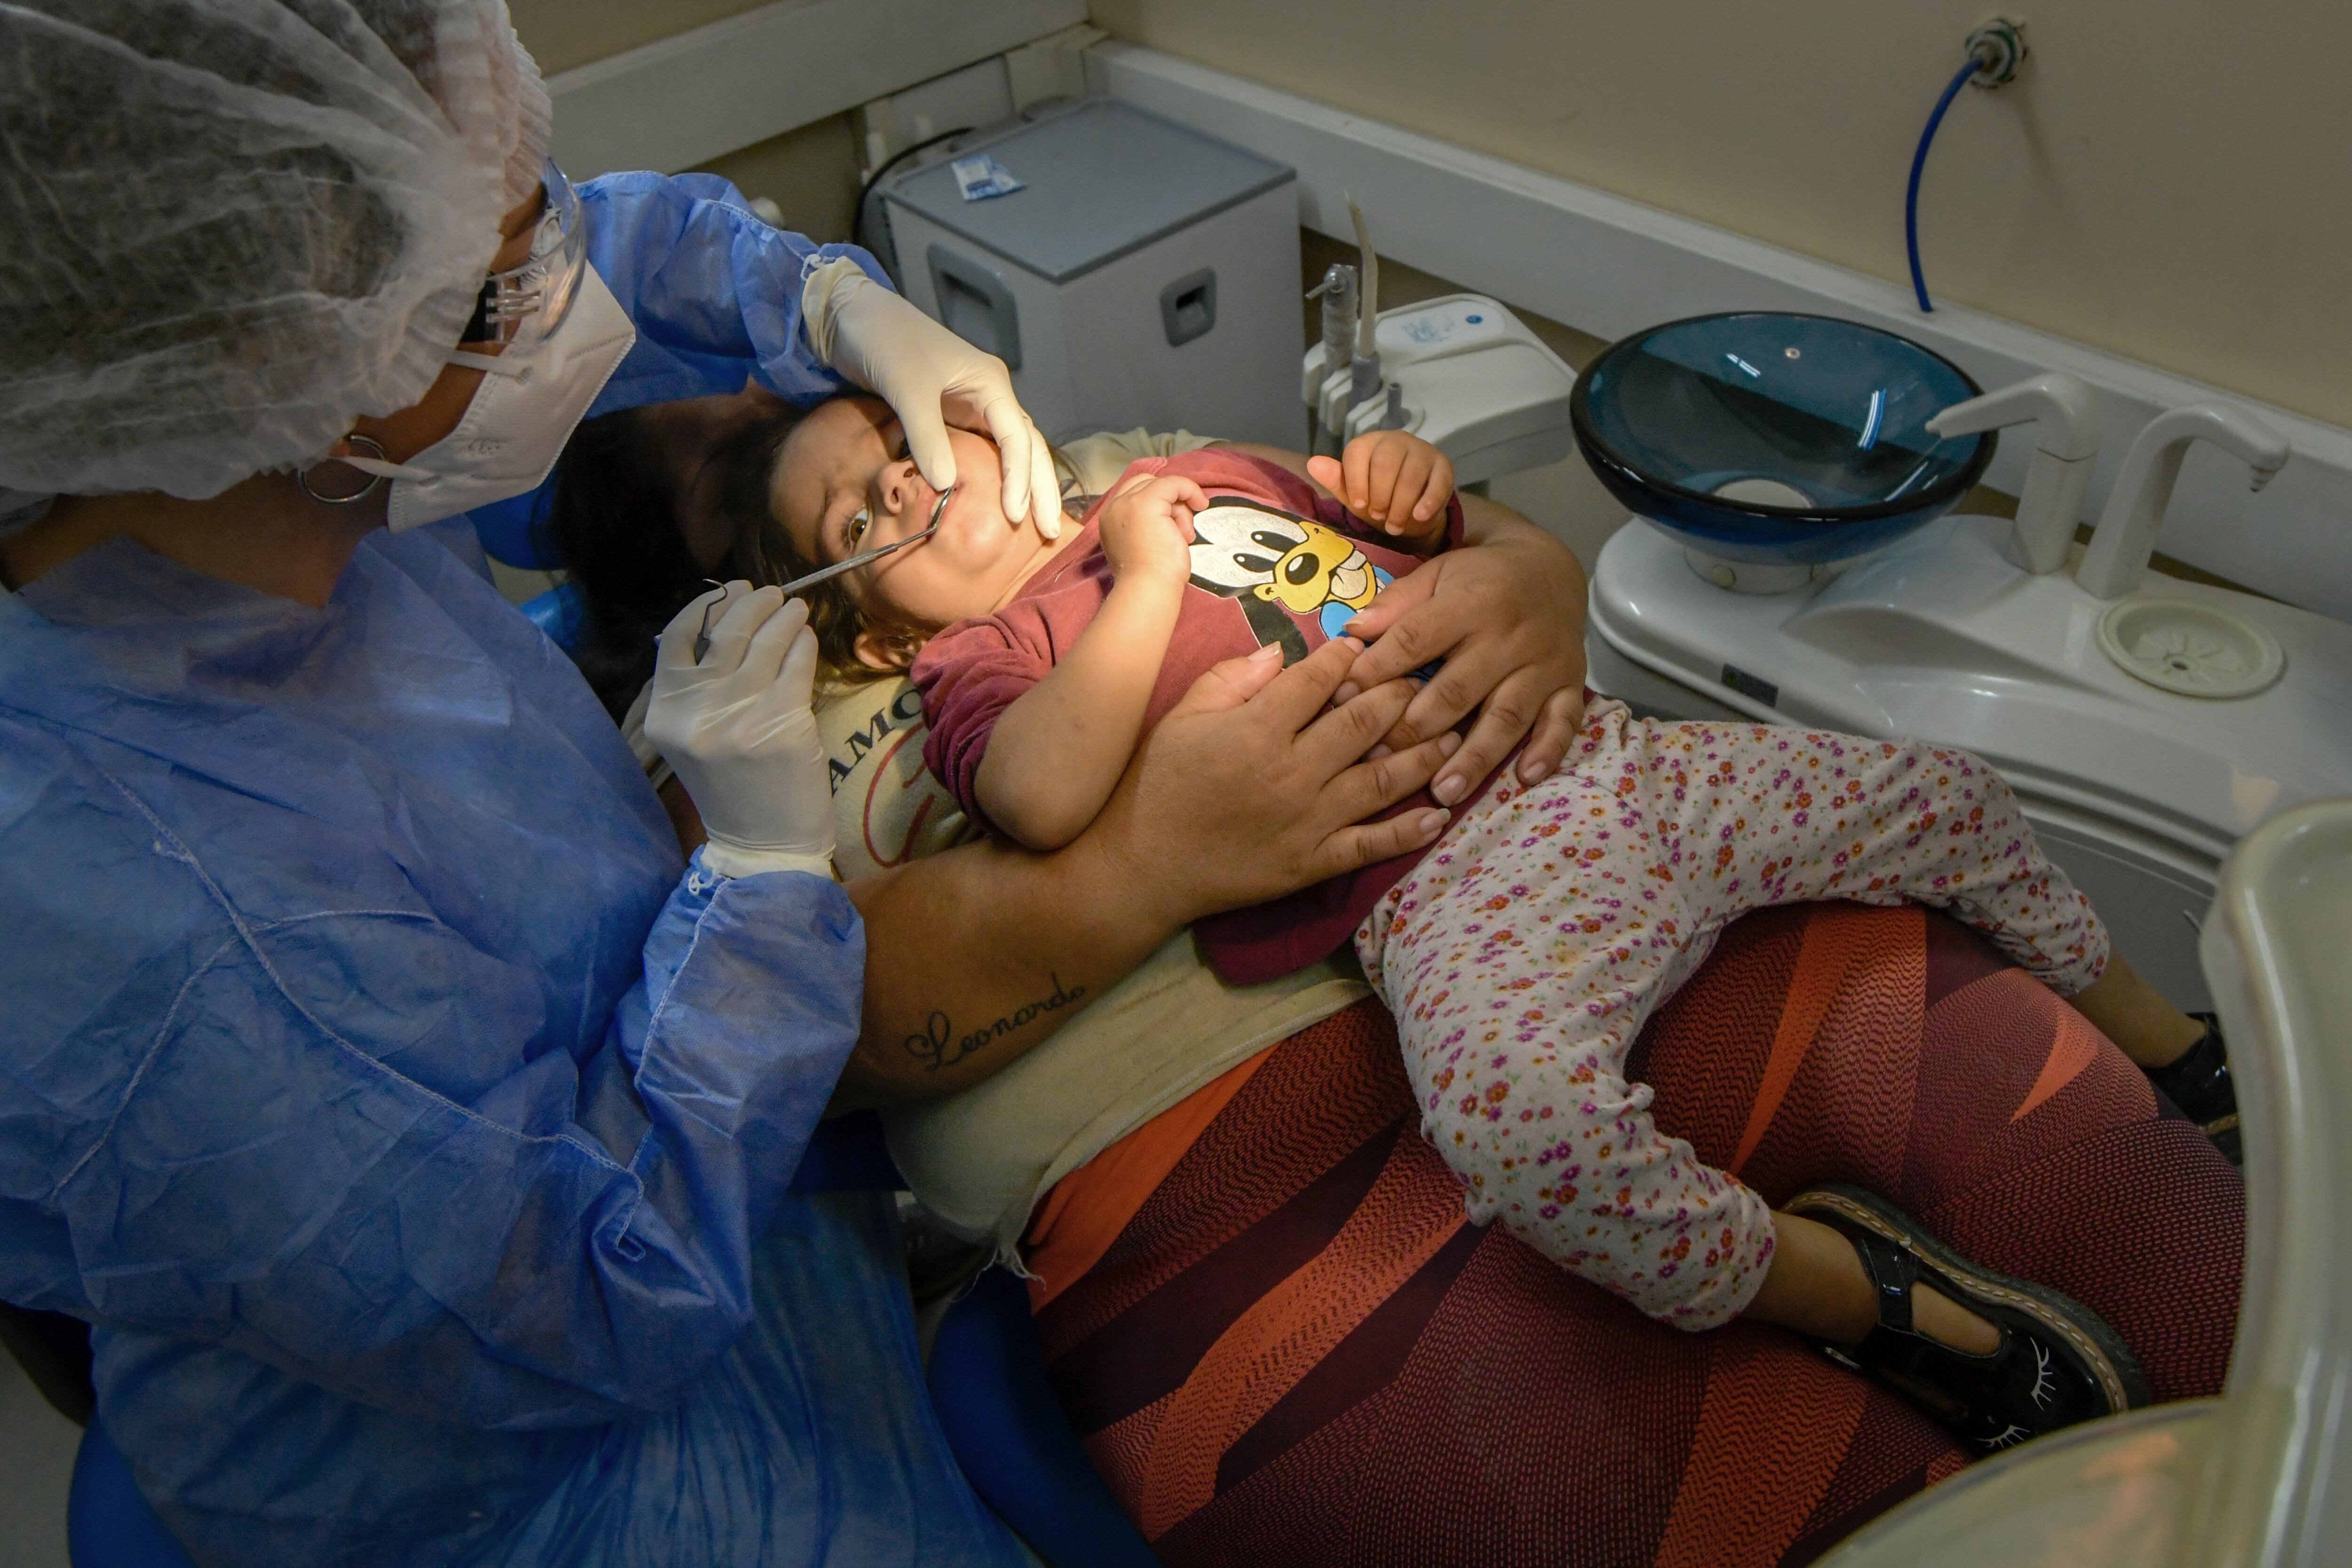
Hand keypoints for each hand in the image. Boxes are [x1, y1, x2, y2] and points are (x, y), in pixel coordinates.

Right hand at [644, 583, 833, 878]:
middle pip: (723, 632)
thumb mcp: (692, 738)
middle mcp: (695, 713)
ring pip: (764, 643)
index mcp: (663, 716)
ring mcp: (739, 716)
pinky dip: (803, 644)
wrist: (764, 845)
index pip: (674, 638)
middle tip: (771, 594)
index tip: (729, 591)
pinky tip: (806, 638)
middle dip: (752, 604)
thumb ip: (696, 688)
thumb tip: (723, 621)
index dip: (705, 606)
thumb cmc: (732, 788)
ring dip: (784, 617)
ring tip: (794, 609)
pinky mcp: (783, 722)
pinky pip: (796, 665)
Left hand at [809, 263, 1063, 539]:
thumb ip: (926, 435)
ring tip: (1034, 526)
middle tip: (1050, 532)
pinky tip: (998, 505)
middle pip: (1028, 447)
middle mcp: (990, 396)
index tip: (1014, 515)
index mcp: (989, 383)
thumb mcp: (905, 386)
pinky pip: (982, 453)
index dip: (1019, 478)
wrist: (854, 318)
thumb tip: (947, 485)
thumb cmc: (884, 340)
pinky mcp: (952, 419)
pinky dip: (995, 479)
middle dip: (1041, 488)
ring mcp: (974, 408)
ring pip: (1011, 452)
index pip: (1017, 436)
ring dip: (1024, 487)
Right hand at [1095, 637, 1461, 923]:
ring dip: (1423, 756)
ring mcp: (1307, 820)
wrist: (1142, 865)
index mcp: (1257, 728)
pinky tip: (1440, 815)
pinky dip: (1408, 832)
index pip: (1318, 680)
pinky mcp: (1311, 862)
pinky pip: (1370, 846)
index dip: (1348, 657)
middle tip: (1426, 678)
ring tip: (1457, 735)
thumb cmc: (1157, 783)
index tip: (1367, 643)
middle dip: (1400, 696)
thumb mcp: (1182, 717)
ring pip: (1380, 780)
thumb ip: (1232, 679)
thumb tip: (1282, 650)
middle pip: (1363, 723)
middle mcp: (1292, 771)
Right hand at [1096, 470, 1206, 586]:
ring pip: (1163, 487)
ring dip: (1180, 509)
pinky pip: (1174, 483)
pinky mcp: (1146, 502)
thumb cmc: (1150, 576)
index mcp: (1111, 518)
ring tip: (1183, 536)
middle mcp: (1114, 507)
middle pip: (1147, 484)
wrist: (1148, 589)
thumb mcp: (1145, 544)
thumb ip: (1149, 525)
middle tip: (1181, 529)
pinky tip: (1201, 504)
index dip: (1160, 501)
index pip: (1136, 493)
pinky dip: (1190, 490)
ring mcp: (1128, 502)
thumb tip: (1173, 515)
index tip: (1174, 523)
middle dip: (1169, 502)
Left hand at [1307, 430, 1453, 543]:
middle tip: (1378, 517)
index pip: (1357, 453)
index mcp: (1369, 443)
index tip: (1360, 505)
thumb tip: (1313, 463)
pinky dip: (1428, 501)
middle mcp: (1396, 440)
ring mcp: (1422, 451)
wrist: (1413, 510)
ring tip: (1394, 527)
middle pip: (1385, 462)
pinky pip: (1437, 482)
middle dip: (1380, 495)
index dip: (1357, 482)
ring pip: (1411, 473)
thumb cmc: (1380, 498)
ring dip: (1401, 505)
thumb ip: (1336, 481)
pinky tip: (1419, 516)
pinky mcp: (1444, 466)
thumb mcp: (1355, 494)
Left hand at [1336, 509, 1589, 803]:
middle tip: (1380, 763)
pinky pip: (1564, 721)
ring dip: (1475, 757)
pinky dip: (1549, 750)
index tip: (1342, 700)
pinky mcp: (1571, 682)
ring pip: (1507, 716)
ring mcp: (1544, 663)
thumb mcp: (1437, 574)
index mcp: (1470, 602)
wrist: (1550, 569)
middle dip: (1416, 729)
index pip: (1416, 639)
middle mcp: (1510, 635)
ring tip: (1444, 791)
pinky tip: (1526, 777)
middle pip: (1458, 690)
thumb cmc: (1479, 579)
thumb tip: (1351, 633)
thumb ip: (1396, 604)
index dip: (1377, 670)